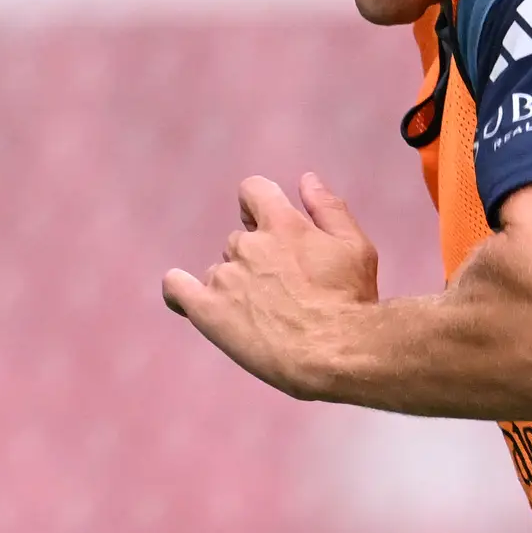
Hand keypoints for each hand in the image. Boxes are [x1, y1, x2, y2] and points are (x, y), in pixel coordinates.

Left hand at [162, 175, 381, 399]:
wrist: (333, 353)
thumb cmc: (351, 302)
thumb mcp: (355, 247)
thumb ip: (328, 208)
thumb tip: (306, 179)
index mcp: (281, 223)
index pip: (253, 190)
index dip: (257, 207)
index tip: (265, 224)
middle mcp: (247, 244)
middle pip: (238, 241)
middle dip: (256, 260)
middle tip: (283, 294)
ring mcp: (224, 277)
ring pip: (219, 272)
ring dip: (235, 286)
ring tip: (262, 319)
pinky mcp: (208, 311)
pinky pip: (176, 290)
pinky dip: (179, 291)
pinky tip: (188, 301)